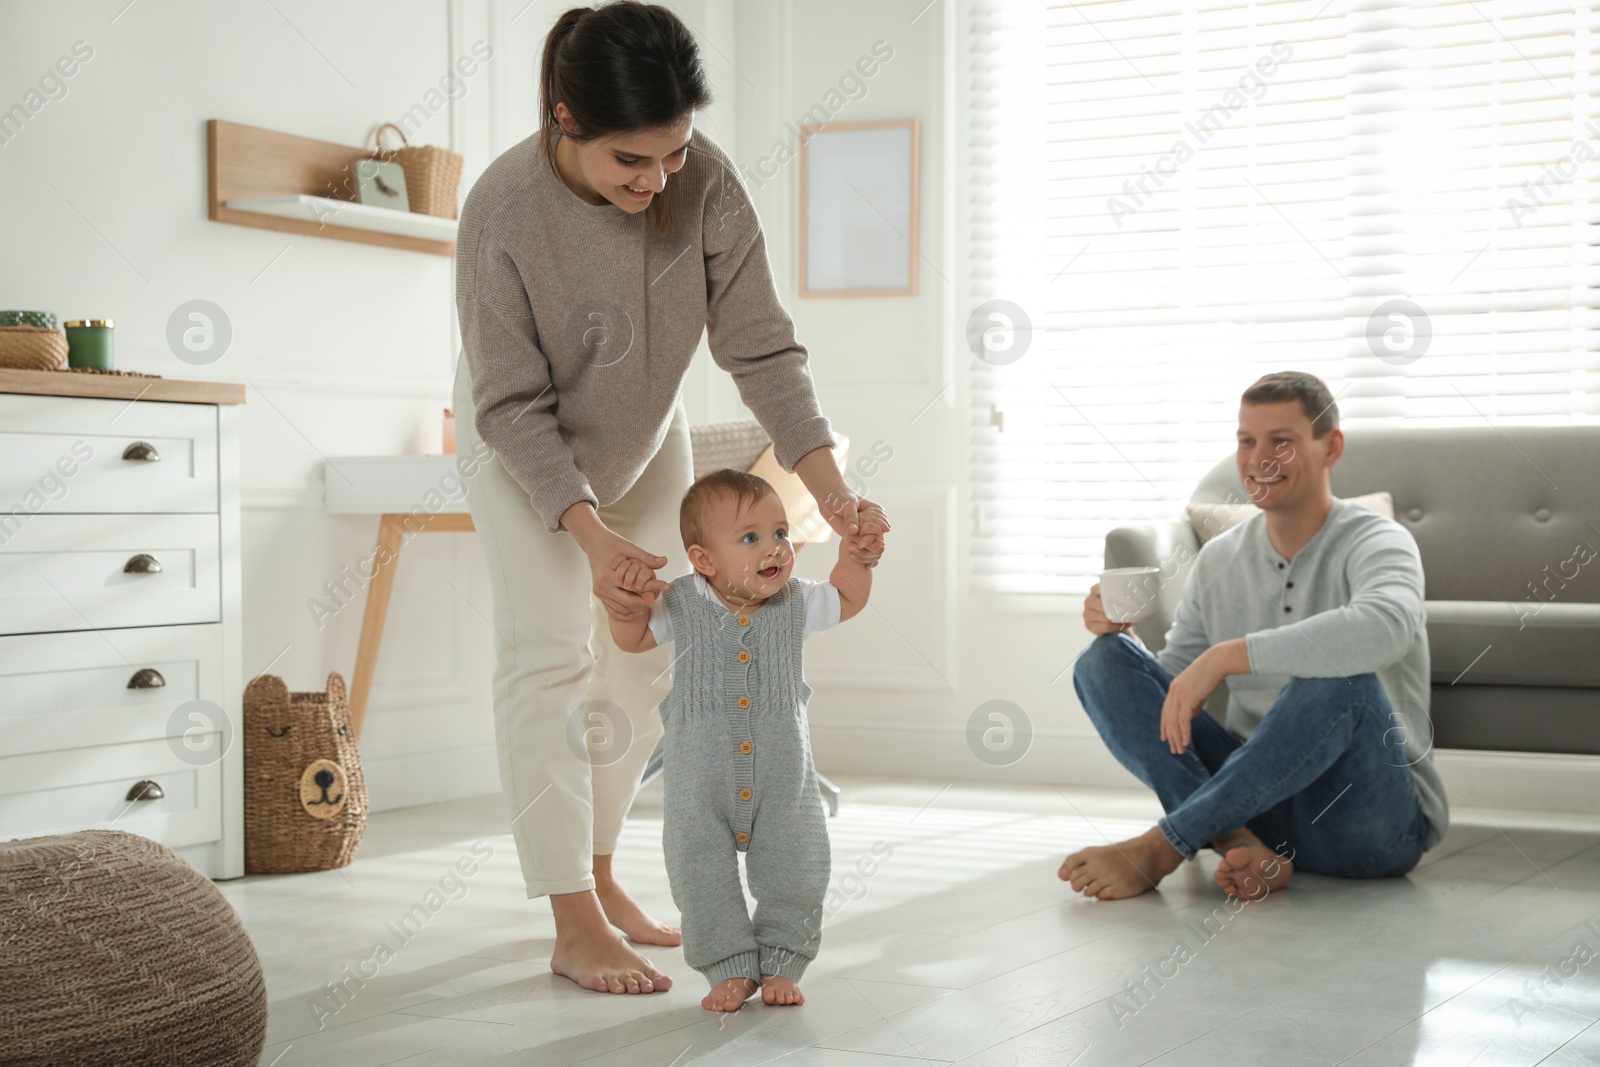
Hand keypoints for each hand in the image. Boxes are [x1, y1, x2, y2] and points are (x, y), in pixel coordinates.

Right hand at [564, 503, 668, 620]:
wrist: (594, 544)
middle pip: (629, 602)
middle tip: (657, 597)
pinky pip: (614, 611)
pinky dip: (627, 612)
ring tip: (649, 601)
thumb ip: (647, 558)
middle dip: (645, 601)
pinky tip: (638, 608)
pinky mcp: (598, 596)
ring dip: (637, 608)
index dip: (652, 587)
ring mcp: (599, 593)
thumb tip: (665, 561)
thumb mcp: (630, 548)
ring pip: (622, 609)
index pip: (634, 586)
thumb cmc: (613, 544)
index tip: (666, 585)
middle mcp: (601, 586)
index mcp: (607, 574)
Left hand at [793, 447, 890, 567]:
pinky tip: (864, 561)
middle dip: (874, 540)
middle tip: (871, 544)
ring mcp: (862, 529)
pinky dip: (862, 552)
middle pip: (877, 533)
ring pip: (869, 541)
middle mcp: (870, 521)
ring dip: (868, 548)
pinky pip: (860, 545)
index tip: (884, 530)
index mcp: (874, 510)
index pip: (882, 520)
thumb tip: (853, 531)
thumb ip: (851, 517)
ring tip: (866, 555)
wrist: (828, 499)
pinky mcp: (854, 536)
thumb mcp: (847, 505)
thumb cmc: (841, 497)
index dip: (881, 527)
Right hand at [1083, 583, 1132, 636]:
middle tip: (1129, 612)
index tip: (1125, 599)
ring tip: (1128, 620)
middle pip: (1103, 605)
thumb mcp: (1120, 596)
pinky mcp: (1089, 625)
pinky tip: (1122, 626)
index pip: (1102, 589)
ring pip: (1104, 617)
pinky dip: (1115, 627)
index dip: (1112, 595)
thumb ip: (1124, 592)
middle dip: (1117, 610)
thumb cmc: (1120, 607)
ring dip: (1118, 620)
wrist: (1118, 622)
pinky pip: (1104, 627)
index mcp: (1095, 589)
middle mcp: (1089, 600)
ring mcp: (1087, 613)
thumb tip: (1140, 589)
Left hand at [1159, 651, 1224, 754]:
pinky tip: (1186, 742)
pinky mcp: (1187, 698)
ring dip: (1177, 738)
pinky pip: (1183, 720)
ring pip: (1174, 722)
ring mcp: (1179, 695)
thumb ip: (1193, 703)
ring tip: (1181, 750)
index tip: (1165, 739)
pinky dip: (1184, 732)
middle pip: (1168, 719)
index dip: (1164, 726)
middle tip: (1174, 750)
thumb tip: (1192, 715)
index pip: (1165, 712)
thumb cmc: (1210, 675)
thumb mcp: (1198, 690)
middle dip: (1171, 737)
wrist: (1216, 662)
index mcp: (1173, 689)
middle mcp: (1173, 692)